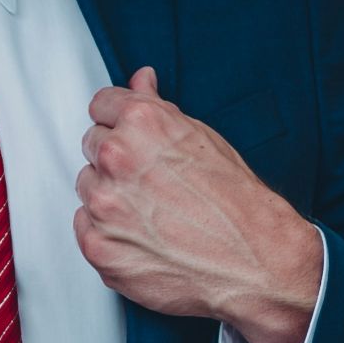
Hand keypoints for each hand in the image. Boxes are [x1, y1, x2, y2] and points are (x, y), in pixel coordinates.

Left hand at [73, 66, 321, 342]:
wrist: (257, 262)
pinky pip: (86, 227)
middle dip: (117, 160)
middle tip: (153, 182)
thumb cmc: (239, 203)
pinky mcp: (99, 247)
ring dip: (110, 196)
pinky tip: (144, 236)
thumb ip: (158, 107)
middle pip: (92, 145)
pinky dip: (108, 232)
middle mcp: (117, 158)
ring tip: (154, 212)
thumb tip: (140, 79)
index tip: (130, 135)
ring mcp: (104, 205)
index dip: (119, 121)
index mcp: (141, 123)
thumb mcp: (203, 138)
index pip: (101, 106)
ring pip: (88, 187)